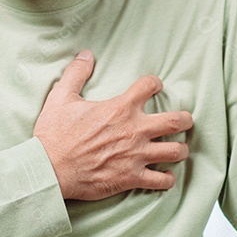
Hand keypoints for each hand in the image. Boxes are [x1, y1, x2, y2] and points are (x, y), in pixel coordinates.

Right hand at [33, 50, 193, 200]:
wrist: (50, 169)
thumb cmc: (55, 134)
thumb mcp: (61, 97)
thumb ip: (76, 73)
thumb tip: (86, 55)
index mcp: (120, 108)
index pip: (148, 86)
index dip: (154, 83)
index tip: (155, 85)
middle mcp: (135, 130)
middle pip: (175, 121)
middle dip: (185, 119)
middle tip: (186, 120)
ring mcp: (136, 155)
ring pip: (175, 151)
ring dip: (181, 149)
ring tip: (180, 148)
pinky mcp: (132, 177)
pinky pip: (161, 181)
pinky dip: (167, 179)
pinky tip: (166, 176)